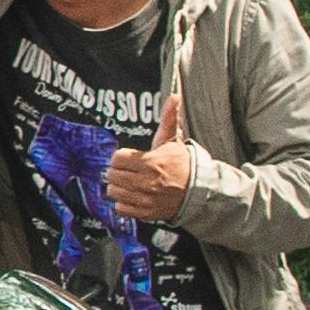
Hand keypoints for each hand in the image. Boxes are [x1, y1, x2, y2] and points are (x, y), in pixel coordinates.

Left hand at [103, 84, 196, 222]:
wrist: (198, 190)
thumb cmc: (181, 164)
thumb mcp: (172, 140)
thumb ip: (169, 118)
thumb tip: (175, 96)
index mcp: (150, 162)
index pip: (117, 158)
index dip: (121, 157)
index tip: (128, 158)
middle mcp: (146, 181)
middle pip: (112, 175)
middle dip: (117, 171)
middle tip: (127, 171)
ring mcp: (145, 198)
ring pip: (114, 192)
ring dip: (118, 187)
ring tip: (128, 183)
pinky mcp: (146, 213)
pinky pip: (120, 208)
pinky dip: (123, 203)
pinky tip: (132, 196)